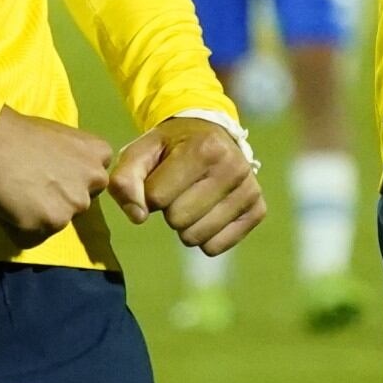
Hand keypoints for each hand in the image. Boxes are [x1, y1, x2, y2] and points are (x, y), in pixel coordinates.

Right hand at [0, 107, 117, 244]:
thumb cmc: (20, 132)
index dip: (72, 178)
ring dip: (41, 216)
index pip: (95, 179)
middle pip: (80, 202)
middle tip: (34, 186)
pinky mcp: (51, 224)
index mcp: (100, 154)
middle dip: (60, 199)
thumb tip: (65, 175)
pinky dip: (21, 228)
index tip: (54, 173)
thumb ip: (73, 159)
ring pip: (58, 222)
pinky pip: (34, 237)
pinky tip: (10, 207)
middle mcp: (95, 181)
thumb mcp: (61, 137)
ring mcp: (74, 205)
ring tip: (19, 195)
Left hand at [109, 116, 265, 256]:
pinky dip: (204, 237)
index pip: (156, 197)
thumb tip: (138, 217)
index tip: (160, 177)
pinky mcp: (257, 210)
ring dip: (185, 225)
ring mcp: (249, 190)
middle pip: (177, 220)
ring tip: (192, 199)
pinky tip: (208, 212)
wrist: (212, 135)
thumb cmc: (170, 147)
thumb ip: (125, 180)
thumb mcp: (142, 151)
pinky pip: (215, 247)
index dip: (150, 193)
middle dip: (168, 210)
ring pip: (195, 238)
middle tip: (178, 189)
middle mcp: (233, 167)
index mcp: (205, 148)